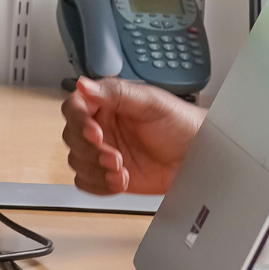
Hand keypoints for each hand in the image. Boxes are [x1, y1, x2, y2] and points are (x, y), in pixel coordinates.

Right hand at [60, 77, 204, 195]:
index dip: (78, 120)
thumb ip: (116, 94)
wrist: (197, 156)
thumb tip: (85, 85)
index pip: (74, 107)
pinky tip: (121, 180)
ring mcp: (103, 150)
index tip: (94, 132)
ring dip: (96, 169)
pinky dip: (100, 185)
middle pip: (72, 137)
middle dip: (91, 149)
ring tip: (121, 169)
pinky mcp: (107, 174)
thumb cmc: (180, 123)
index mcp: (107, 102)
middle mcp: (101, 125)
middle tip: (114, 155)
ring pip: (77, 161)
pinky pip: (87, 182)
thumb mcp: (151, 103)